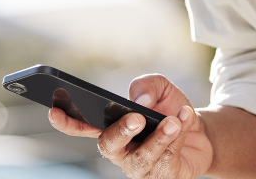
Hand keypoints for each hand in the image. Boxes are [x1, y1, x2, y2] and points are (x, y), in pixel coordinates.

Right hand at [48, 74, 211, 178]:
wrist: (201, 132)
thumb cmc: (169, 109)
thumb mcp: (160, 87)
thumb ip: (146, 85)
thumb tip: (139, 100)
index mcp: (110, 127)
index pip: (81, 126)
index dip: (65, 121)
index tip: (54, 111)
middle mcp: (120, 151)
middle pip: (108, 146)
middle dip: (122, 131)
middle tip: (138, 118)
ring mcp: (139, 167)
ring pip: (143, 156)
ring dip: (160, 136)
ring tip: (174, 120)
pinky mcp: (161, 177)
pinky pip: (166, 160)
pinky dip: (177, 137)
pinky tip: (185, 120)